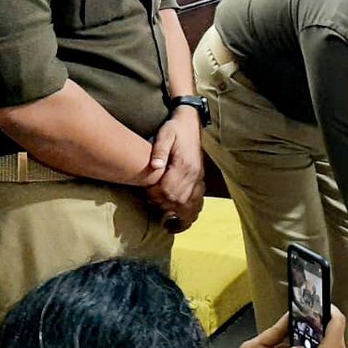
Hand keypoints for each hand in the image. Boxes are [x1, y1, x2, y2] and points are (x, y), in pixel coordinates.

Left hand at [146, 108, 205, 226]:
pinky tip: (181, 217)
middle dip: (166, 208)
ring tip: (170, 225)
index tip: (147, 194)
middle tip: (153, 207)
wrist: (191, 123)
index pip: (169, 190)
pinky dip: (190, 213)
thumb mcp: (165, 134)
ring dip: (181, 217)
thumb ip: (159, 150)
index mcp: (184, 166)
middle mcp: (194, 175)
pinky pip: (198, 202)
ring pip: (192, 206)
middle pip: (179, 201)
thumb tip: (154, 166)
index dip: (156, 197)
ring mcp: (199, 179)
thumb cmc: (175, 129)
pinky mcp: (200, 180)